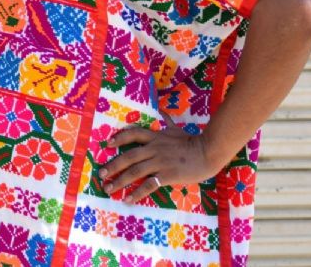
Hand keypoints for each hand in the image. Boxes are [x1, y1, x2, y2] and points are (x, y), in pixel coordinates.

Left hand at [98, 115, 223, 203]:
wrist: (209, 152)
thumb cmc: (193, 142)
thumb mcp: (177, 129)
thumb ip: (167, 121)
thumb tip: (162, 111)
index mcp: (155, 137)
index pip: (133, 134)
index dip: (119, 138)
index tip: (108, 144)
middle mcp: (154, 149)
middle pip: (128, 156)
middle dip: (112, 166)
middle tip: (101, 174)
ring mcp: (160, 162)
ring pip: (135, 172)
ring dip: (119, 181)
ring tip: (108, 189)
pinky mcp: (167, 175)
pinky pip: (148, 185)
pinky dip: (137, 193)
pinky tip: (128, 199)